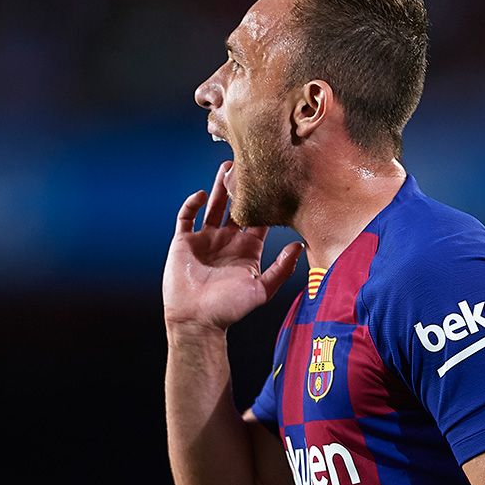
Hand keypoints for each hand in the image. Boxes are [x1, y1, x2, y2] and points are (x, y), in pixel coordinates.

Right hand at [162, 161, 303, 333]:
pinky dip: (193, 203)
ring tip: (226, 167)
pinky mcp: (183, 242)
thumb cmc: (229, 309)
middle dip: (242, 188)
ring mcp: (205, 240)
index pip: (259, 220)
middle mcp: (227, 242)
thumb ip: (282, 268)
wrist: (197, 321)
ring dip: (220, 188)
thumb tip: (300, 245)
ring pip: (214, 207)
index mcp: (247, 250)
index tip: (273, 181)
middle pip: (236, 207)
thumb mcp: (262, 289)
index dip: (265, 202)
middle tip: (250, 164)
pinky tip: (203, 194)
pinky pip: (187, 216)